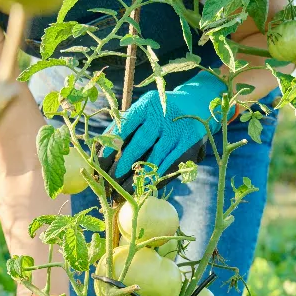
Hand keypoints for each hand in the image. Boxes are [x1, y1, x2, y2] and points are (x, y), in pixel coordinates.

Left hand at [104, 71, 224, 178]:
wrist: (196, 104)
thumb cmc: (159, 111)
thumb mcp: (143, 110)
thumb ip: (124, 126)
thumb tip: (99, 150)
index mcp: (146, 104)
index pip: (125, 126)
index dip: (111, 145)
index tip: (99, 163)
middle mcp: (162, 115)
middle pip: (140, 143)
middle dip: (122, 165)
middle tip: (110, 182)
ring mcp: (177, 130)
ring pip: (154, 158)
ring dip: (138, 177)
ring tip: (124, 191)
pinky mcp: (189, 143)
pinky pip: (169, 164)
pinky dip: (156, 176)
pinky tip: (144, 186)